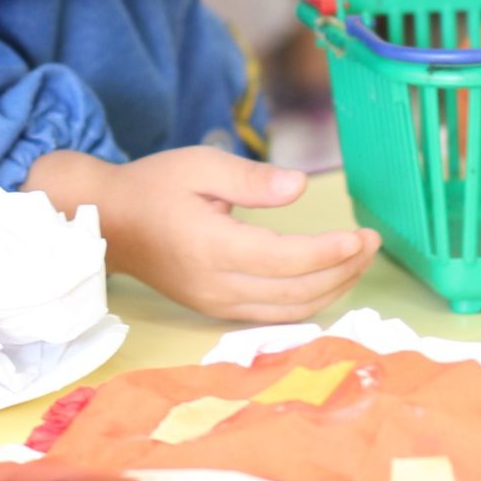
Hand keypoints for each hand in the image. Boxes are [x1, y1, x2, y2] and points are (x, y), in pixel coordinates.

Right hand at [26, 147, 379, 322]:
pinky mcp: (215, 310)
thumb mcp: (199, 165)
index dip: (330, 251)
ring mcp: (215, 304)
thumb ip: (251, 179)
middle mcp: (216, 286)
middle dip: (342, 269)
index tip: (360, 234)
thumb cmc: (153, 186)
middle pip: (297, 291)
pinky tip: (327, 279)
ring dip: (332, 289)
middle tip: (371, 242)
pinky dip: (309, 301)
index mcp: (211, 247)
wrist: (108, 223)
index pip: (286, 259)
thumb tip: (298, 186)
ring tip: (358, 259)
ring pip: (290, 311)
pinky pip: (274, 315)